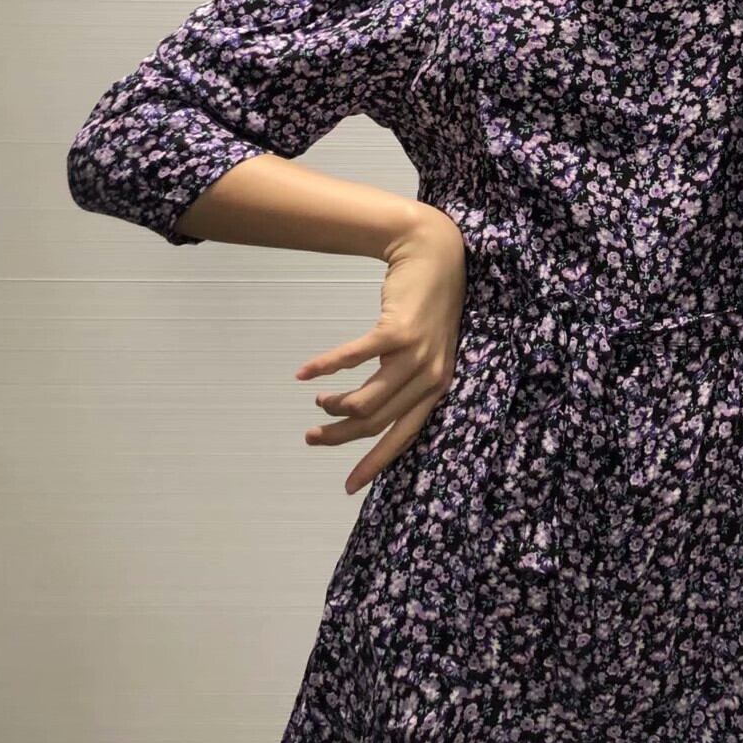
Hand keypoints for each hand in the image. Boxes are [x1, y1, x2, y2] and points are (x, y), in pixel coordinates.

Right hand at [294, 204, 466, 493]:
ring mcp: (415, 355)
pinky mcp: (397, 331)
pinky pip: (353, 359)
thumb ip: (402, 382)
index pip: (404, 437)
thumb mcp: (424, 351)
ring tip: (318, 401)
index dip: (374, 463)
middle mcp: (430, 377)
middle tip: (312, 437)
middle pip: (375, 423)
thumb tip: (364, 412)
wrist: (437, 256)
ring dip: (334, 405)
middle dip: (340, 437)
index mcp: (436, 388)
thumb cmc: (426, 306)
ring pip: (364, 401)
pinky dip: (325, 367)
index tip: (349, 486)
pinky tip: (304, 373)